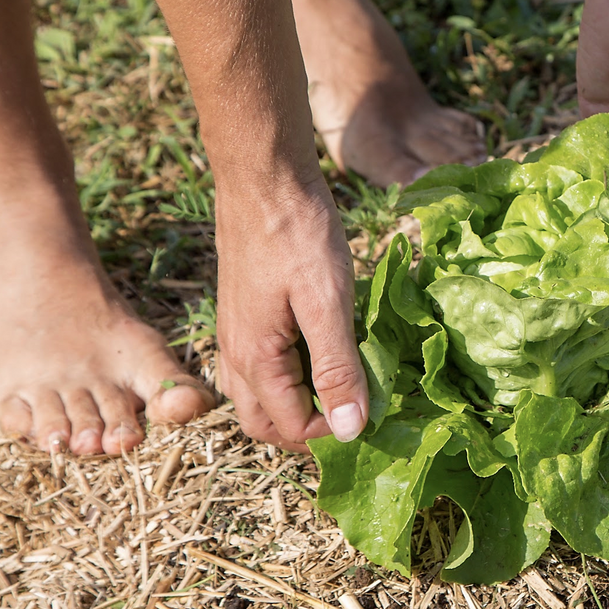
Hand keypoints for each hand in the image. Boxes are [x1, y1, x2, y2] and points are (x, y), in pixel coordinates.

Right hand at [213, 171, 367, 452]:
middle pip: (263, 420)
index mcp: (254, 359)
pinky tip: (321, 350)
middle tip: (354, 415)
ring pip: (258, 392)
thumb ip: (337, 367)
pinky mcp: (246, 311)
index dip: (330, 431)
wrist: (264, 177)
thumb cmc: (297, 234)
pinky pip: (260, 362)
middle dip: (305, 429)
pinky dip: (288, 373)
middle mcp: (236, 353)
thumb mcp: (328, 302)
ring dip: (294, 403)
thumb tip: (349, 430)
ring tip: (342, 387)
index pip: (288, 426)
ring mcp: (236, 331)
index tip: (372, 415)